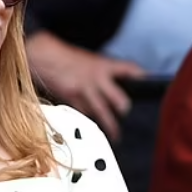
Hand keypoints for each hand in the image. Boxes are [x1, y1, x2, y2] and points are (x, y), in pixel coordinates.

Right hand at [26, 31, 144, 140]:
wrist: (45, 57)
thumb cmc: (68, 59)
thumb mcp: (90, 61)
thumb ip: (103, 73)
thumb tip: (115, 86)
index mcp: (103, 65)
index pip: (127, 69)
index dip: (138, 75)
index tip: (146, 81)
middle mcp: (96, 78)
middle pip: (116, 96)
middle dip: (122, 106)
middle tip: (126, 113)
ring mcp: (84, 90)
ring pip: (100, 110)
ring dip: (109, 123)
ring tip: (116, 135)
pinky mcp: (71, 98)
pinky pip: (83, 112)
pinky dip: (88, 119)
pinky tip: (91, 129)